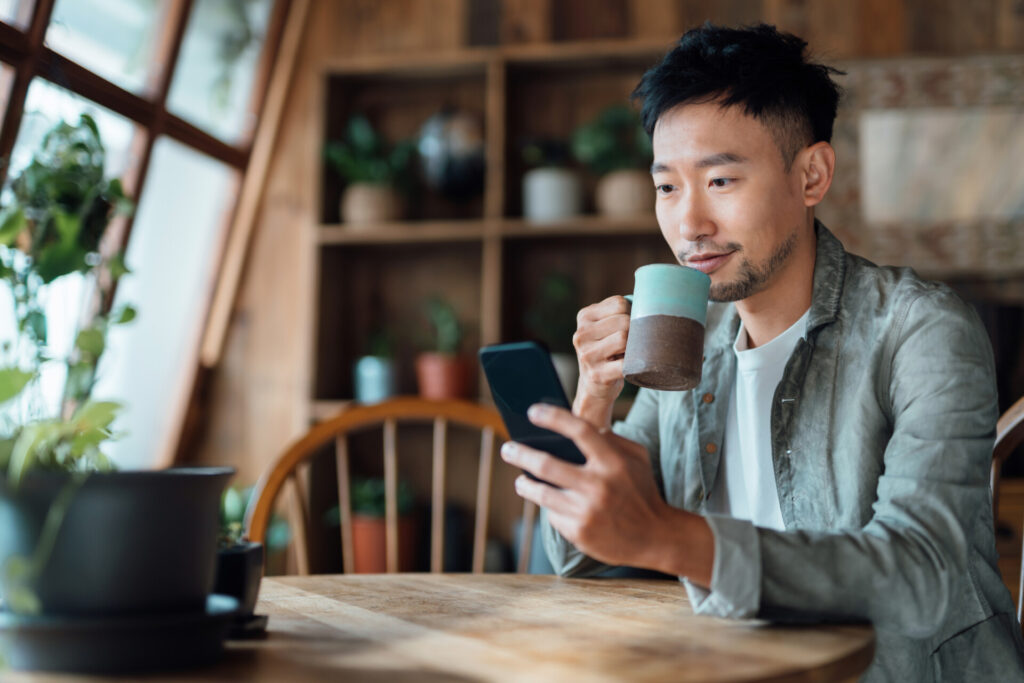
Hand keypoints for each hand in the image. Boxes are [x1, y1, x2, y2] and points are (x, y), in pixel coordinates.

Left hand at [501, 403, 679, 570]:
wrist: (656, 537)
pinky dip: (550, 508)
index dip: (553, 417)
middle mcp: (598, 486)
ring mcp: (587, 512)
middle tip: (508, 448)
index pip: (579, 430)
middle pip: (546, 464)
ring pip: (541, 493)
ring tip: (520, 479)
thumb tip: (577, 426)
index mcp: (613, 462)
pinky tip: (551, 504)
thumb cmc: (642, 491)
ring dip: (525, 484)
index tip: (532, 412)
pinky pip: (553, 515)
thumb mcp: (637, 458)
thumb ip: (611, 439)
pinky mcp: (580, 533)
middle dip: (520, 453)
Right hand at [572, 296, 630, 424]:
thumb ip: (619, 312)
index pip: (619, 303)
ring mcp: (587, 355)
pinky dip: (634, 363)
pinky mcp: (597, 374)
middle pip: (623, 320)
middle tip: (633, 342)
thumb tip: (649, 296)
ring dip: (634, 347)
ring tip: (629, 353)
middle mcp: (581, 335)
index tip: (630, 326)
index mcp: (584, 317)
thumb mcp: (605, 327)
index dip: (632, 313)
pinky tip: (632, 365)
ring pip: (623, 338)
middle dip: (634, 330)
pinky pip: (625, 363)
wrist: (593, 386)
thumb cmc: (607, 351)